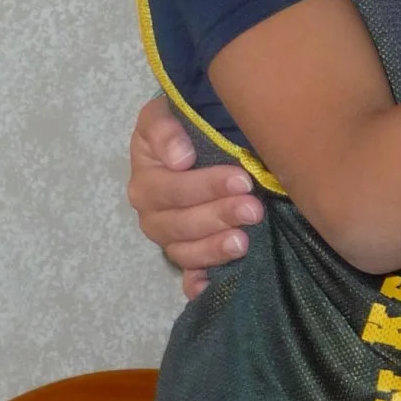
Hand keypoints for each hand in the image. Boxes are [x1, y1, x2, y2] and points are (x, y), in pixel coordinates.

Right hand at [128, 95, 263, 297]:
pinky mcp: (188, 254)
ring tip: (244, 242)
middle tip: (254, 209)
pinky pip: (187, 276)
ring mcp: (171, 237)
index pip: (171, 189)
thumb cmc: (185, 124)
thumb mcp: (166, 112)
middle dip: (217, 217)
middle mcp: (153, 213)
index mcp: (147, 180)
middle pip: (179, 225)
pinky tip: (210, 288)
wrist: (200, 137)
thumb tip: (179, 158)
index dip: (205, 186)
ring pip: (184, 252)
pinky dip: (197, 285)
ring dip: (213, 250)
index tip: (242, 179)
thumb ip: (165, 128)